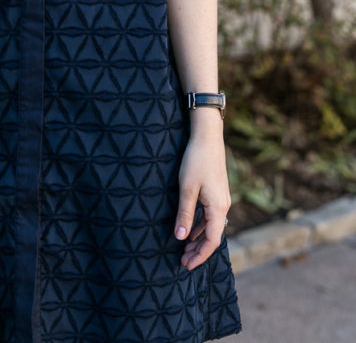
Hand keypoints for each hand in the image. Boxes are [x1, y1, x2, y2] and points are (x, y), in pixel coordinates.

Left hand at [174, 118, 230, 270]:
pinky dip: (200, 226)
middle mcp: (223, 206)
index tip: (186, 265)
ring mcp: (221, 199)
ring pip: (211, 226)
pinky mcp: (216, 192)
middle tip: (182, 262)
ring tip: (184, 249)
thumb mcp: (187, 188)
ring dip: (198, 239)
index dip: (199, 256)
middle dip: (198, 250)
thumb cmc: (195, 160)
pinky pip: (209, 216)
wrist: (207, 136)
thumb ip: (184, 214)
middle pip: (212, 236)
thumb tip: (180, 238)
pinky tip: (190, 230)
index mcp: (218, 208)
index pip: (211, 241)